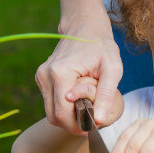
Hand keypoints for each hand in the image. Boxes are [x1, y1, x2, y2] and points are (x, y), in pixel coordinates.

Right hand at [35, 5, 122, 133]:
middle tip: (93, 118)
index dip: (79, 125)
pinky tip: (80, 98)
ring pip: (51, 113)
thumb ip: (106, 95)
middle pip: (54, 117)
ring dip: (69, 116)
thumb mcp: (113, 69)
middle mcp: (45, 76)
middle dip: (74, 124)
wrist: (85, 27)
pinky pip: (51, 103)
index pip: (63, 114)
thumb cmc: (101, 46)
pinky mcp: (41, 78)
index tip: (96, 123)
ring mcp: (40, 77)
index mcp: (60, 74)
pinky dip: (64, 107)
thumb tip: (99, 120)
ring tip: (88, 105)